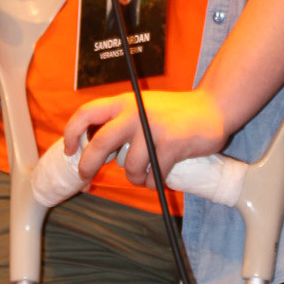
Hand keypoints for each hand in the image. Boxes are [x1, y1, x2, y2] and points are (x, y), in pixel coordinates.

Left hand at [63, 88, 227, 188]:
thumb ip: (123, 122)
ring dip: (134, 178)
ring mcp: (153, 128)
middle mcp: (135, 112)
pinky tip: (158, 177)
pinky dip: (153, 181)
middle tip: (86, 177)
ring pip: (129, 165)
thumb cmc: (176, 113)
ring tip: (142, 176)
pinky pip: (153, 174)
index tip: (68, 150)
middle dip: (88, 165)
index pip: (87, 112)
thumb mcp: (143, 107)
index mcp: (124, 102)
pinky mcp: (171, 144)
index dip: (71, 132)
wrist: (214, 107)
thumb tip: (99, 151)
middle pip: (100, 143)